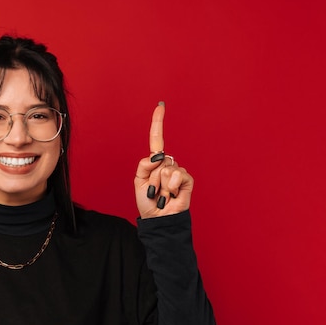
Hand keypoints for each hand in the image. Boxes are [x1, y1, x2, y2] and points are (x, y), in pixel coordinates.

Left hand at [134, 103, 192, 218]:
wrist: (158, 218)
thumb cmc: (147, 202)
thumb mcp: (138, 181)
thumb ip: (144, 165)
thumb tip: (158, 156)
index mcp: (154, 162)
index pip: (156, 139)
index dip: (158, 122)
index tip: (160, 106)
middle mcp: (167, 164)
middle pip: (158, 160)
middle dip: (152, 177)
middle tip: (153, 190)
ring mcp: (178, 171)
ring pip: (166, 168)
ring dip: (160, 184)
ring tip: (162, 194)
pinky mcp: (187, 180)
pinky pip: (177, 175)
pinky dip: (170, 186)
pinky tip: (171, 194)